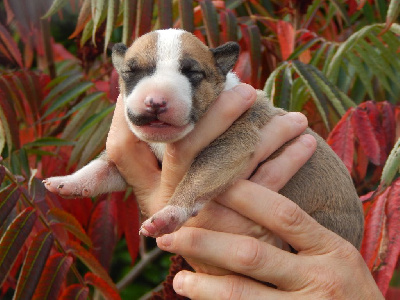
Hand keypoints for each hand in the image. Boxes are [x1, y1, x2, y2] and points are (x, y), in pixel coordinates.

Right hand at [106, 83, 314, 271]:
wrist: (222, 270)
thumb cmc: (196, 218)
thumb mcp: (169, 197)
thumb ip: (161, 166)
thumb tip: (168, 116)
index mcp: (149, 190)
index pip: (125, 147)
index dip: (129, 114)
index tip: (156, 84)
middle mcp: (174, 198)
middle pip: (184, 145)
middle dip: (215, 112)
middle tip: (247, 90)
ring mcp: (210, 212)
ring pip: (237, 156)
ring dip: (270, 130)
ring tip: (294, 115)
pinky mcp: (245, 222)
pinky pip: (272, 179)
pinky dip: (292, 156)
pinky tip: (306, 140)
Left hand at [156, 182, 382, 299]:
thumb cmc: (349, 287)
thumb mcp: (335, 253)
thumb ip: (302, 233)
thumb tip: (251, 198)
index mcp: (330, 248)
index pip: (282, 214)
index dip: (243, 196)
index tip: (208, 186)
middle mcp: (319, 278)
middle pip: (251, 253)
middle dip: (205, 241)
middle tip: (169, 233)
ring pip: (242, 292)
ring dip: (204, 284)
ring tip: (178, 278)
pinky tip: (199, 299)